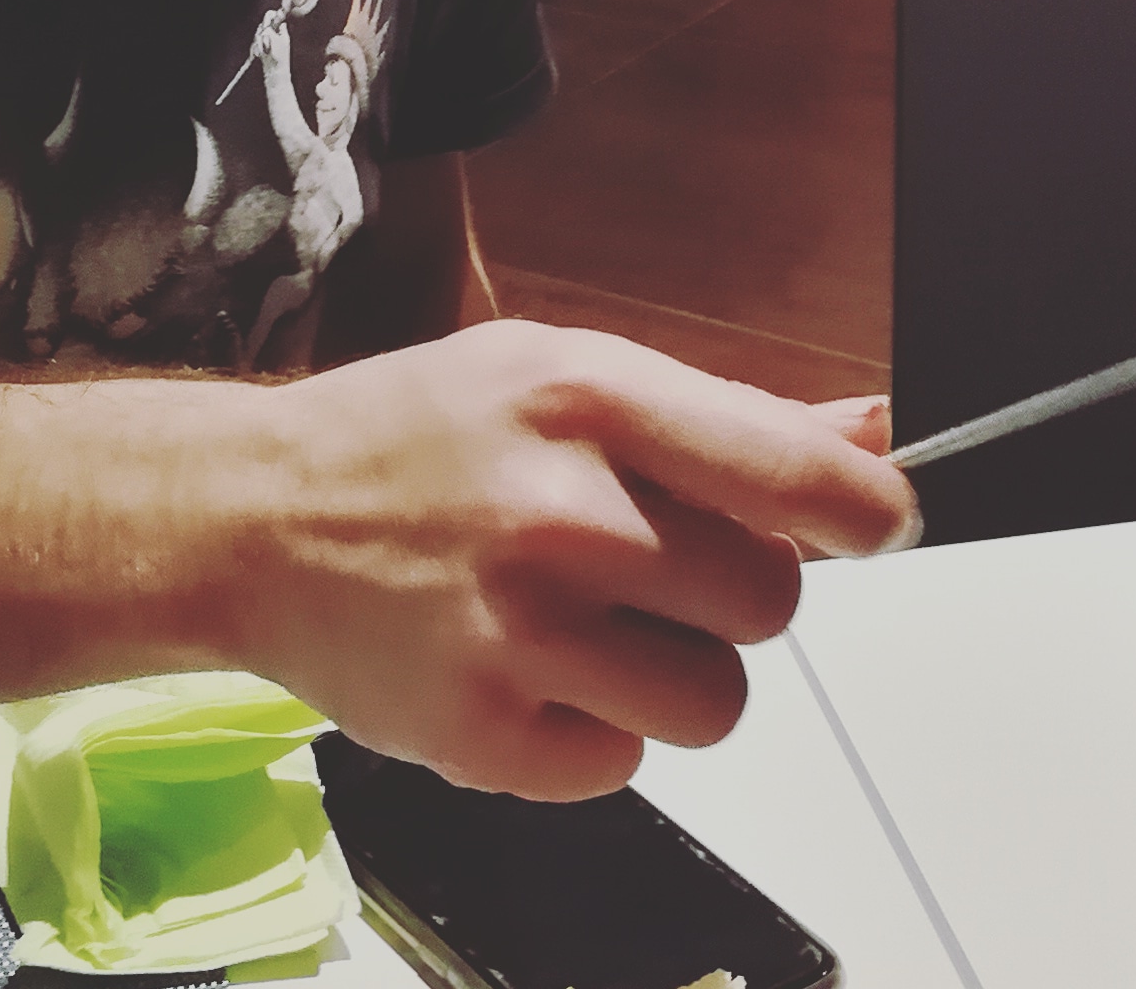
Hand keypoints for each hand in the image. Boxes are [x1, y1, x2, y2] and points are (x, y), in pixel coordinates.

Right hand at [224, 319, 916, 798]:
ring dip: (675, 670)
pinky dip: (594, 729)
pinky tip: (529, 666)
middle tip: (656, 564)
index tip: (880, 525)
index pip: (794, 478)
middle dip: (735, 589)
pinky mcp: (482, 738)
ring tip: (589, 619)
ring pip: (716, 700)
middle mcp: (558, 513)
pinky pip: (626, 763)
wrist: (255, 518)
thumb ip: (726, 417)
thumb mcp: (565, 372)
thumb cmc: (422, 435)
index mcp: (587, 397)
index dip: (869, 514)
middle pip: (770, 601)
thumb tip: (869, 437)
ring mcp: (518, 634)